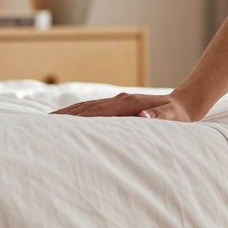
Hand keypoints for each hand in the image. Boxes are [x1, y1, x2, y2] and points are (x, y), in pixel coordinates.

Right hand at [51, 90, 206, 120]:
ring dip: (68, 115)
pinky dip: (78, 115)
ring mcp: (118, 102)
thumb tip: (143, 116)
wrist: (186, 104)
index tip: (58, 126)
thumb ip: (159, 117)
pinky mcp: (119, 106)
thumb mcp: (174, 118)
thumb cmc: (180, 115)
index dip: (77, 119)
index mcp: (128, 104)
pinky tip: (69, 121)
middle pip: (85, 108)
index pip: (97, 112)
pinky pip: (93, 110)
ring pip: (87, 108)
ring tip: (48, 125)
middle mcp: (119, 100)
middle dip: (64, 117)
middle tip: (41, 127)